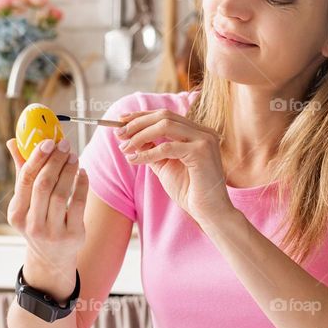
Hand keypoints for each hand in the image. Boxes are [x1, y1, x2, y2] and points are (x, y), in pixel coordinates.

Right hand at [6, 137, 87, 300]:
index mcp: (16, 214)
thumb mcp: (25, 203)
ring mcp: (52, 232)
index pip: (25, 180)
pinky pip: (78, 204)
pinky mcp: (73, 236)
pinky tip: (82, 173)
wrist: (51, 259)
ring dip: (69, 170)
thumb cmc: (37, 221)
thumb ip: (21, 172)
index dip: (37, 158)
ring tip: (73, 156)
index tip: (48, 141)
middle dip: (55, 161)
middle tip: (64, 145)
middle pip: (43, 185)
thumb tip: (13, 141)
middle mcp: (32, 225)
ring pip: (61, 194)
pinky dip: (82, 185)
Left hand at [117, 109, 232, 223]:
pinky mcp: (201, 151)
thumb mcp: (165, 165)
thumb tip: (131, 138)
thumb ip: (152, 150)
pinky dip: (147, 153)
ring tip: (125, 148)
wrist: (208, 212)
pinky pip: (167, 147)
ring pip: (165, 125)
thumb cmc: (189, 191)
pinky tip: (134, 160)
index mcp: (197, 132)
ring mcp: (204, 139)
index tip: (121, 120)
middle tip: (118, 134)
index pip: (166, 115)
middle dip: (138, 123)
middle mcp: (203, 132)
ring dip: (140, 135)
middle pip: (164, 115)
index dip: (142, 115)